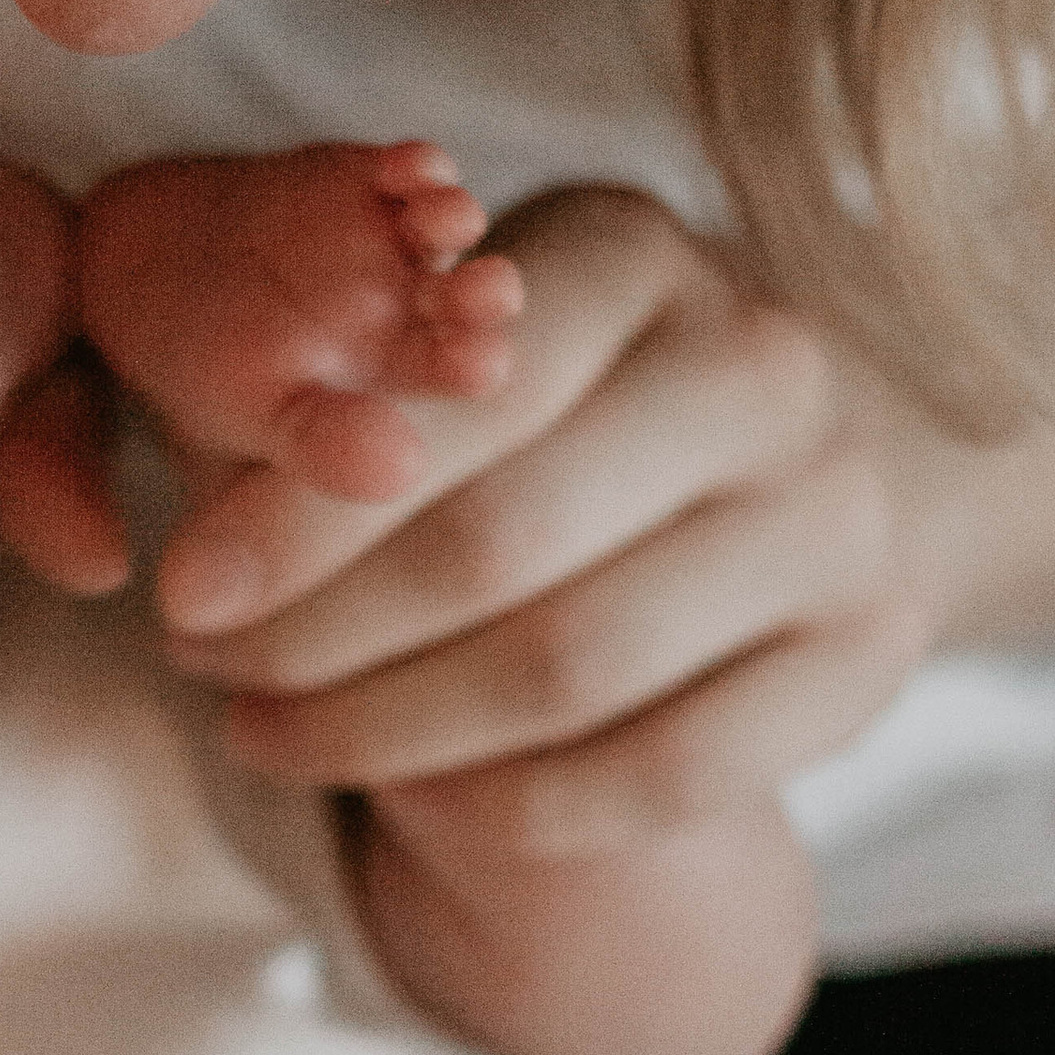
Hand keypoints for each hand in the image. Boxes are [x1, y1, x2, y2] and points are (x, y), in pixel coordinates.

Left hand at [148, 184, 948, 858]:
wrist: (743, 484)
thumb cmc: (522, 410)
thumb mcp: (421, 354)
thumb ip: (313, 402)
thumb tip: (205, 524)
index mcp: (634, 250)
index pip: (456, 394)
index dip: (306, 510)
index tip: (183, 592)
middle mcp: (764, 364)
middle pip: (505, 542)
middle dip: (322, 630)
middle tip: (209, 675)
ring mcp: (837, 513)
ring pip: (575, 667)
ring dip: (388, 729)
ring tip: (270, 735)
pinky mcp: (871, 652)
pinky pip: (667, 771)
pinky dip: (513, 805)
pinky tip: (411, 800)